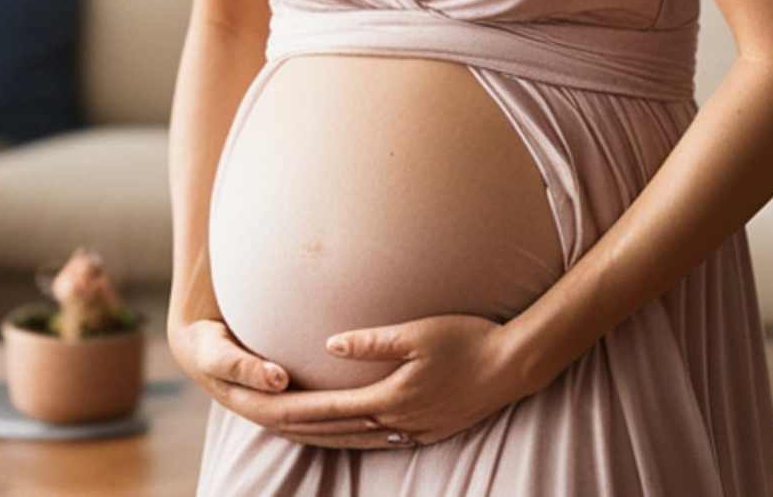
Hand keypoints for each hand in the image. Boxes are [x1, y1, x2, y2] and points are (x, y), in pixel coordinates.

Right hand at [166, 315, 391, 445]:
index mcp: (256, 403)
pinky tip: (373, 419)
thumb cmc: (207, 341)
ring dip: (358, 430)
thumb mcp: (216, 351)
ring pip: (325, 429)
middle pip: (322, 426)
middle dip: (357, 425)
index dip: (337, 412)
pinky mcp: (284, 404)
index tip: (369, 407)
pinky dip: (347, 422)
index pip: (306, 413)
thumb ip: (243, 365)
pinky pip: (321, 420)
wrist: (194, 344)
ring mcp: (278, 412)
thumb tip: (278, 379)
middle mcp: (271, 413)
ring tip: (395, 426)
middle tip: (396, 419)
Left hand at [255, 314, 527, 449]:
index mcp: (390, 398)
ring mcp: (412, 430)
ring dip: (319, 436)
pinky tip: (340, 436)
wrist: (513, 365)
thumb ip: (372, 342)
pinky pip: (375, 441)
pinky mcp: (426, 430)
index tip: (262, 407)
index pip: (328, 409)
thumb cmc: (467, 340)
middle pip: (334, 430)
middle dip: (295, 427)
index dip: (292, 408)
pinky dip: (349, 439)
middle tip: (260, 421)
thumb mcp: (418, 333)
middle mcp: (396, 422)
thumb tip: (329, 345)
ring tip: (287, 431)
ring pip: (353, 440)